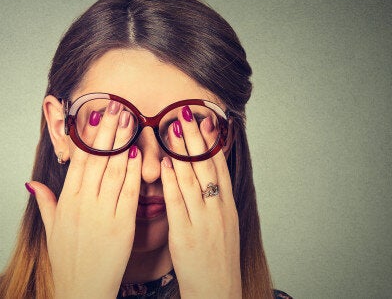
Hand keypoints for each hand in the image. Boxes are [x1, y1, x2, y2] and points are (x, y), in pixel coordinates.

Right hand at [29, 101, 141, 297]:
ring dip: (122, 142)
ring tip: (130, 120)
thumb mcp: (51, 229)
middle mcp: (82, 204)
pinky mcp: (121, 226)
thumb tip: (31, 182)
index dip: (88, 136)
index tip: (95, 115)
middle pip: (96, 159)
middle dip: (107, 131)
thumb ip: (45, 202)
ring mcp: (102, 214)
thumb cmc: (68, 260)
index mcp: (66, 202)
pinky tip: (139, 152)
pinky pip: (129, 193)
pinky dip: (134, 171)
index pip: (78, 161)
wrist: (81, 290)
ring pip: (113, 171)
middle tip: (117, 106)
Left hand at [161, 106, 241, 297]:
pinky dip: (171, 181)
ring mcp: (203, 221)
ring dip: (181, 151)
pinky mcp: (186, 234)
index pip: (218, 166)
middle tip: (186, 111)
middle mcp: (218, 209)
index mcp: (227, 206)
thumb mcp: (222, 225)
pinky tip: (164, 164)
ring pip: (192, 179)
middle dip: (195, 137)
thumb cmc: (216, 258)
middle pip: (206, 166)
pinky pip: (178, 203)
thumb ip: (213, 200)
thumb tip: (204, 177)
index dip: (210, 140)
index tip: (203, 118)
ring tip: (172, 127)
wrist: (218, 289)